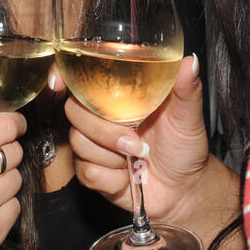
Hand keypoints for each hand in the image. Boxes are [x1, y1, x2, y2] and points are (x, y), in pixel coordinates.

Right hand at [58, 53, 209, 222]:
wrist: (185, 188)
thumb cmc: (185, 147)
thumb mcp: (188, 115)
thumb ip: (186, 89)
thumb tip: (189, 62)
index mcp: (120, 97)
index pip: (80, 79)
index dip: (63, 75)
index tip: (59, 82)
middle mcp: (101, 118)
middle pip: (73, 110)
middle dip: (104, 129)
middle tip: (137, 142)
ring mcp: (94, 146)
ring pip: (78, 142)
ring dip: (111, 155)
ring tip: (138, 157)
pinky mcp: (93, 173)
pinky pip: (86, 171)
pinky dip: (111, 177)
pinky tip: (129, 176)